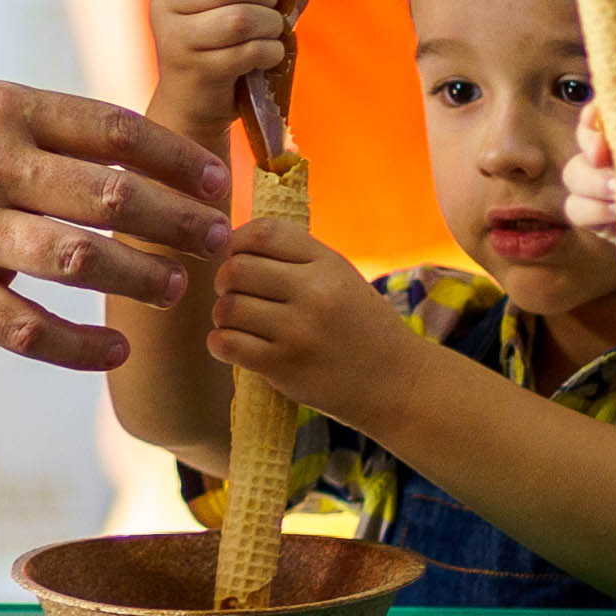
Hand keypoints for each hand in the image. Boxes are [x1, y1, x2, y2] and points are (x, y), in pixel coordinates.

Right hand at [0, 82, 233, 371]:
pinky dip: (79, 346)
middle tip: (218, 240)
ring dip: (140, 276)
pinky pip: (25, 328)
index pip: (114, 130)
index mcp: (4, 109)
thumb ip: (37, 130)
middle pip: (112, 193)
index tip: (217, 179)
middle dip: (178, 220)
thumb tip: (122, 153)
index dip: (177, 157)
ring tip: (176, 290)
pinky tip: (113, 352)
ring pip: (79, 257)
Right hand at [148, 0, 287, 141]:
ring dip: (269, 24)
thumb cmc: (217, 44)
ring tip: (271, 31)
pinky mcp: (195, 69)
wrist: (191, 103)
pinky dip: (269, 51)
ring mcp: (176, 37)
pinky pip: (246, 52)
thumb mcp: (225, 6)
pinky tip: (268, 55)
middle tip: (271, 7)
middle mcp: (166, 1)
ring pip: (238, 18)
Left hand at [205, 216, 415, 424]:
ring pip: (228, 308)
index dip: (239, 241)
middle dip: (225, 280)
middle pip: (237, 269)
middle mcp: (313, 293)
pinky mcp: (283, 366)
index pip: (265, 232)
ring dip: (223, 315)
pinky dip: (219, 343)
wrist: (395, 382)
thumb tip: (236, 247)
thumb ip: (298, 260)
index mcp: (327, 264)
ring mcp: (297, 331)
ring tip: (236, 322)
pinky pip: (227, 344)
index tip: (237, 255)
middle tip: (232, 292)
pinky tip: (233, 344)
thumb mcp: (342, 278)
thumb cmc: (362, 327)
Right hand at [564, 88, 615, 272]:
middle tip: (606, 162)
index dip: (593, 114)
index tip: (601, 129)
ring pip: (575, 177)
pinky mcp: (614, 219)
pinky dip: (592, 212)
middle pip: (582, 139)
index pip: (604, 105)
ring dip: (590, 184)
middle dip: (588, 150)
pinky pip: (580, 213)